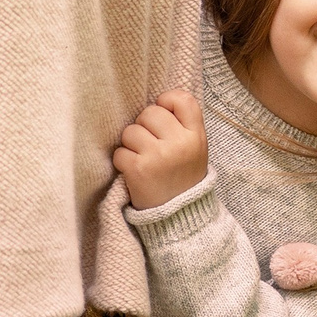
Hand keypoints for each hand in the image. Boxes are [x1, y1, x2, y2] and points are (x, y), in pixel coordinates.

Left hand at [112, 90, 205, 209]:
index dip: (167, 100)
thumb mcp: (196, 149)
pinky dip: (123, 162)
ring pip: (131, 131)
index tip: (163, 113)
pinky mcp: (139, 169)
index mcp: (196, 136)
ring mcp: (159, 156)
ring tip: (143, 160)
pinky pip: (120, 152)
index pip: (182, 99)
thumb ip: (183, 125)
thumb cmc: (183, 177)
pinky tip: (134, 172)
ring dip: (131, 145)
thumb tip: (159, 100)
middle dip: (144, 126)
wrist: (179, 217)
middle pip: (150, 112)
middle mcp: (179, 143)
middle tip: (150, 145)